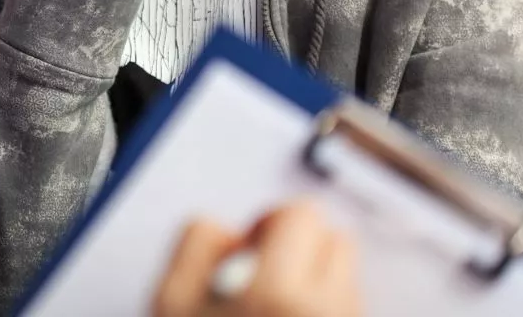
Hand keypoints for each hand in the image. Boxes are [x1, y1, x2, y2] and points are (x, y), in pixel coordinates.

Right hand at [152, 202, 361, 316]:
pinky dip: (327, 309)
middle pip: (337, 241)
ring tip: (279, 309)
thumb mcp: (171, 304)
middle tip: (267, 274)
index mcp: (279, 294)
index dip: (268, 224)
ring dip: (318, 282)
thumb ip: (196, 245)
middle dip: (301, 249)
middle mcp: (327, 312)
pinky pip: (351, 308)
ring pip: (348, 279)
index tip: (253, 245)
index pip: (300, 216)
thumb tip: (229, 232)